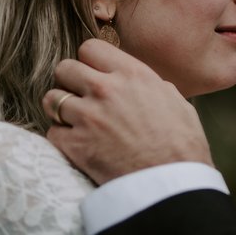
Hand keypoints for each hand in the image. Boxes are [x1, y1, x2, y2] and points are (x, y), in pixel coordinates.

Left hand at [43, 39, 211, 184]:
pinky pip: (52, 132)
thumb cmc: (183, 147)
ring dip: (61, 110)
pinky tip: (79, 146)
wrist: (173, 186)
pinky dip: (62, 139)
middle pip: (64, 68)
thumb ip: (151, 87)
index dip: (91, 62)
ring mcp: (88, 117)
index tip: (95, 75)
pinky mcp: (75, 146)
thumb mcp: (177, 104)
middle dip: (71, 82)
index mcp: (133, 75)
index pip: (90, 48)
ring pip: (52, 99)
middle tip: (83, 99)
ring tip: (77, 123)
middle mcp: (106, 90)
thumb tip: (139, 83)